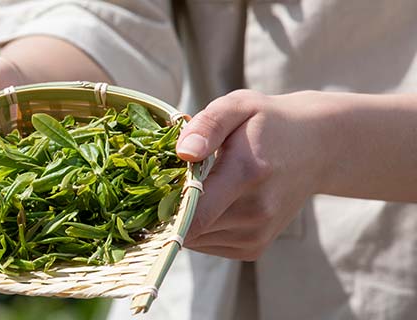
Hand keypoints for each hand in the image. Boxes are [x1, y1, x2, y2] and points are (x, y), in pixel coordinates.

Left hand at [178, 90, 332, 259]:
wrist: (317, 148)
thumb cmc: (267, 123)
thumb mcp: (238, 106)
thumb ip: (208, 124)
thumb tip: (183, 152)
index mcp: (247, 173)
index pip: (194, 213)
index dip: (161, 208)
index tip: (147, 192)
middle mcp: (255, 212)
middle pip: (188, 227)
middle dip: (167, 208)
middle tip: (165, 181)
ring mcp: (256, 234)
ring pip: (193, 240)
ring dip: (183, 219)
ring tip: (195, 187)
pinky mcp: (253, 248)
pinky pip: (206, 244)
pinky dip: (199, 227)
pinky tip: (210, 202)